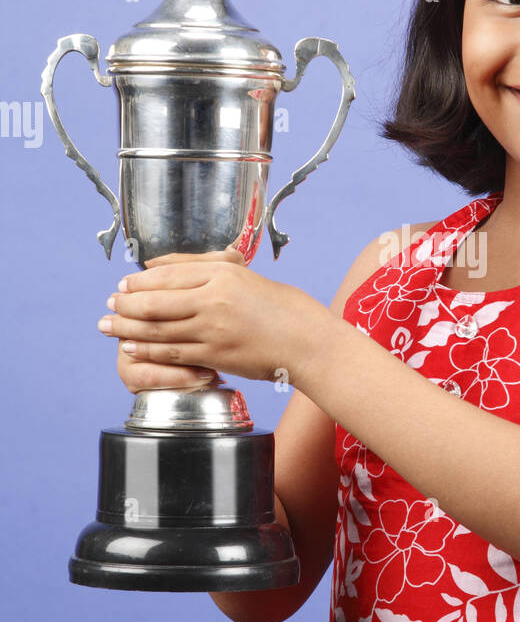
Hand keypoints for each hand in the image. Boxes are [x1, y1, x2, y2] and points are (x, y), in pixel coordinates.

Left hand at [97, 246, 307, 384]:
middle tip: (109, 304)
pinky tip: (132, 348)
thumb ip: (214, 269)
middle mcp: (215, 297)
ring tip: (108, 326)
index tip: (124, 283)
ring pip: (159, 327)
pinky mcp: (216, 355)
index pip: (170, 273)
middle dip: (127, 303)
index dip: (141, 280)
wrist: (309, 343)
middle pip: (157, 299)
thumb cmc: (285, 309)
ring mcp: (213, 328)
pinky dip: (148, 349)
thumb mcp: (248, 277)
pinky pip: (173, 352)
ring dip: (129, 327)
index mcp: (224, 272)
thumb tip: (172, 267)